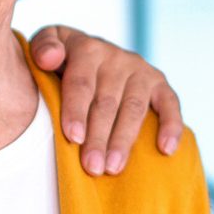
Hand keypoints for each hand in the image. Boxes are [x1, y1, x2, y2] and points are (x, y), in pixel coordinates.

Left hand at [28, 25, 182, 173]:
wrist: (88, 50)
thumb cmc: (60, 59)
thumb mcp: (46, 45)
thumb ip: (42, 48)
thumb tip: (51, 58)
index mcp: (87, 49)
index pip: (81, 83)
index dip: (76, 111)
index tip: (73, 138)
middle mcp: (117, 57)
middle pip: (107, 102)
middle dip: (98, 137)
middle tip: (92, 167)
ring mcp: (140, 70)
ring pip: (134, 108)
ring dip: (124, 140)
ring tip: (114, 168)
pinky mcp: (159, 82)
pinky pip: (170, 103)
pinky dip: (171, 126)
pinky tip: (166, 150)